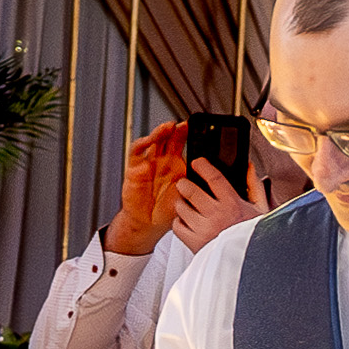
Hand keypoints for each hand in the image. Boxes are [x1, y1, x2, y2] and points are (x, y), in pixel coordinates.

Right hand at [107, 122, 190, 254]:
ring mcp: (148, 162)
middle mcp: (162, 160)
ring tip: (167, 127)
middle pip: (168, 138)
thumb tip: (214, 174)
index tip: (196, 127)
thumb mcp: (187, 195)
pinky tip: (148, 142)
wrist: (149, 223)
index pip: (182, 143)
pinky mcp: (134, 168)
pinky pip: (136, 152)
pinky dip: (141, 145)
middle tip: (183, 125)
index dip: (187, 133)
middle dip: (175, 130)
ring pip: (153, 141)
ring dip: (160, 132)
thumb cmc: (167, 210)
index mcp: (176, 164)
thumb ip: (196, 182)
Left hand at [162, 163, 260, 250]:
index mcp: (233, 205)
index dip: (203, 167)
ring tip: (186, 204)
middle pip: (191, 191)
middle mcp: (216, 216)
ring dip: (181, 203)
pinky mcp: (194, 244)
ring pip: (181, 208)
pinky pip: (177, 227)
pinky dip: (179, 222)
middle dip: (184, 184)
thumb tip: (249, 167)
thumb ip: (254, 186)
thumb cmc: (255, 237)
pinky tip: (187, 222)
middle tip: (184, 184)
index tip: (197, 163)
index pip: (214, 179)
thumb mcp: (261, 210)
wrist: (251, 265)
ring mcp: (204, 230)